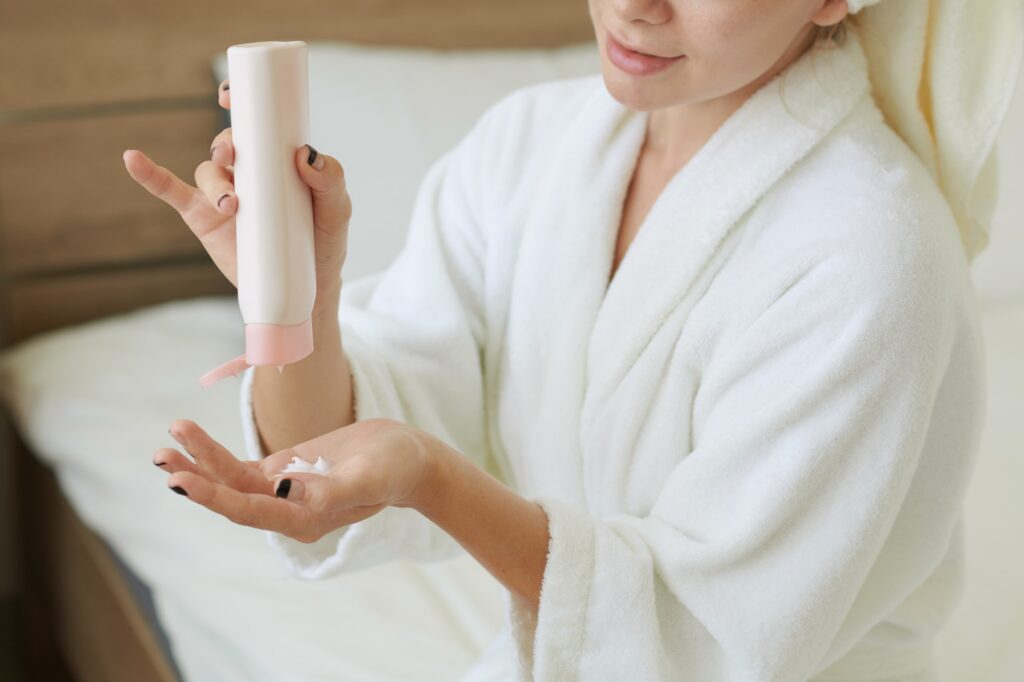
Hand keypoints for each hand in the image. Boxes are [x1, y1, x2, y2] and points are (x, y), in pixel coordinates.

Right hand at [121, 78, 350, 296]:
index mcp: (277, 160)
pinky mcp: (204, 219)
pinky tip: (132, 159)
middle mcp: (248, 172)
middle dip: (226, 146)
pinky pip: (171, 192)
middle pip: (228, 145)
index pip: (256, 123)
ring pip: (207, 172)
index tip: (229, 96)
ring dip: (214, 183)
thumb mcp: (337, 212)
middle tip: (233, 158)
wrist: (306, 290)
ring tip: (231, 205)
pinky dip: (150, 175)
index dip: (240, 103)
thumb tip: (306, 154)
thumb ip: (330, 181)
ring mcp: (223, 195)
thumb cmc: (323, 244)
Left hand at [153, 417, 441, 542]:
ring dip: (198, 462)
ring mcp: (282, 492)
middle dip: (196, 478)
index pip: (251, 510)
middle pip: (231, 497)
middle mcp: (287, 511)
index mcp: (306, 519)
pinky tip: (190, 439)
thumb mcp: (368, 476)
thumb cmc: (395, 467)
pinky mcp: (282, 472)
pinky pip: (240, 466)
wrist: (408, 456)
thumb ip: (329, 489)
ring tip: (166, 445)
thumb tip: (283, 487)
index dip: (216, 496)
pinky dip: (214, 453)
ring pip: (230, 480)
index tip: (183, 481)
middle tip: (163, 460)